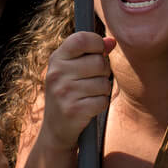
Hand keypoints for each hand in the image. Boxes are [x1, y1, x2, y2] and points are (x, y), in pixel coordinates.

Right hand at [39, 32, 114, 149]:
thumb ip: (92, 53)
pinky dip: (100, 104)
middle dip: (103, 72)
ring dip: (102, 91)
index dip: (97, 43)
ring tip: (89, 95)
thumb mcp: (73, 69)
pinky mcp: (74, 110)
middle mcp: (57, 74)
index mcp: (56, 59)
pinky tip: (89, 107)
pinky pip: (103, 101)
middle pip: (99, 62)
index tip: (98, 52)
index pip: (81, 39)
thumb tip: (111, 42)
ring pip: (103, 83)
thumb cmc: (69, 92)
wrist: (56, 128)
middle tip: (92, 80)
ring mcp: (64, 92)